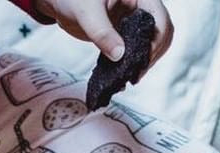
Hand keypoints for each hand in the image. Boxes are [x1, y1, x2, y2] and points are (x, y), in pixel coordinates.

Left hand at [35, 0, 173, 70]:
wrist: (59, 1)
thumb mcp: (86, 12)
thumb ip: (102, 32)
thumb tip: (119, 55)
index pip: (160, 18)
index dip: (156, 41)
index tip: (140, 61)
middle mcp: (140, 7)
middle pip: (161, 33)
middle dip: (152, 55)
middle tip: (135, 75)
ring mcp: (133, 21)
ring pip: (151, 43)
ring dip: (143, 61)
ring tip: (129, 78)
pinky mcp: (123, 34)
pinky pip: (134, 49)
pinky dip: (130, 63)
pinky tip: (122, 76)